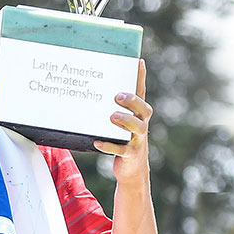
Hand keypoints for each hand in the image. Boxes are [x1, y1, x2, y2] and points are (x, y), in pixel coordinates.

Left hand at [93, 59, 152, 184]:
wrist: (132, 171)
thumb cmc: (122, 141)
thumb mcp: (119, 124)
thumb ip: (112, 110)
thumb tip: (90, 93)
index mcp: (138, 115)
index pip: (141, 93)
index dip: (140, 78)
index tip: (138, 62)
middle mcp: (141, 125)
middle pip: (144, 109)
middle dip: (133, 101)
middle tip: (117, 96)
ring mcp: (137, 141)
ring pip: (137, 128)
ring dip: (125, 121)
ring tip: (112, 116)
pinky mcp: (130, 155)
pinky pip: (122, 150)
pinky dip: (109, 145)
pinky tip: (97, 141)